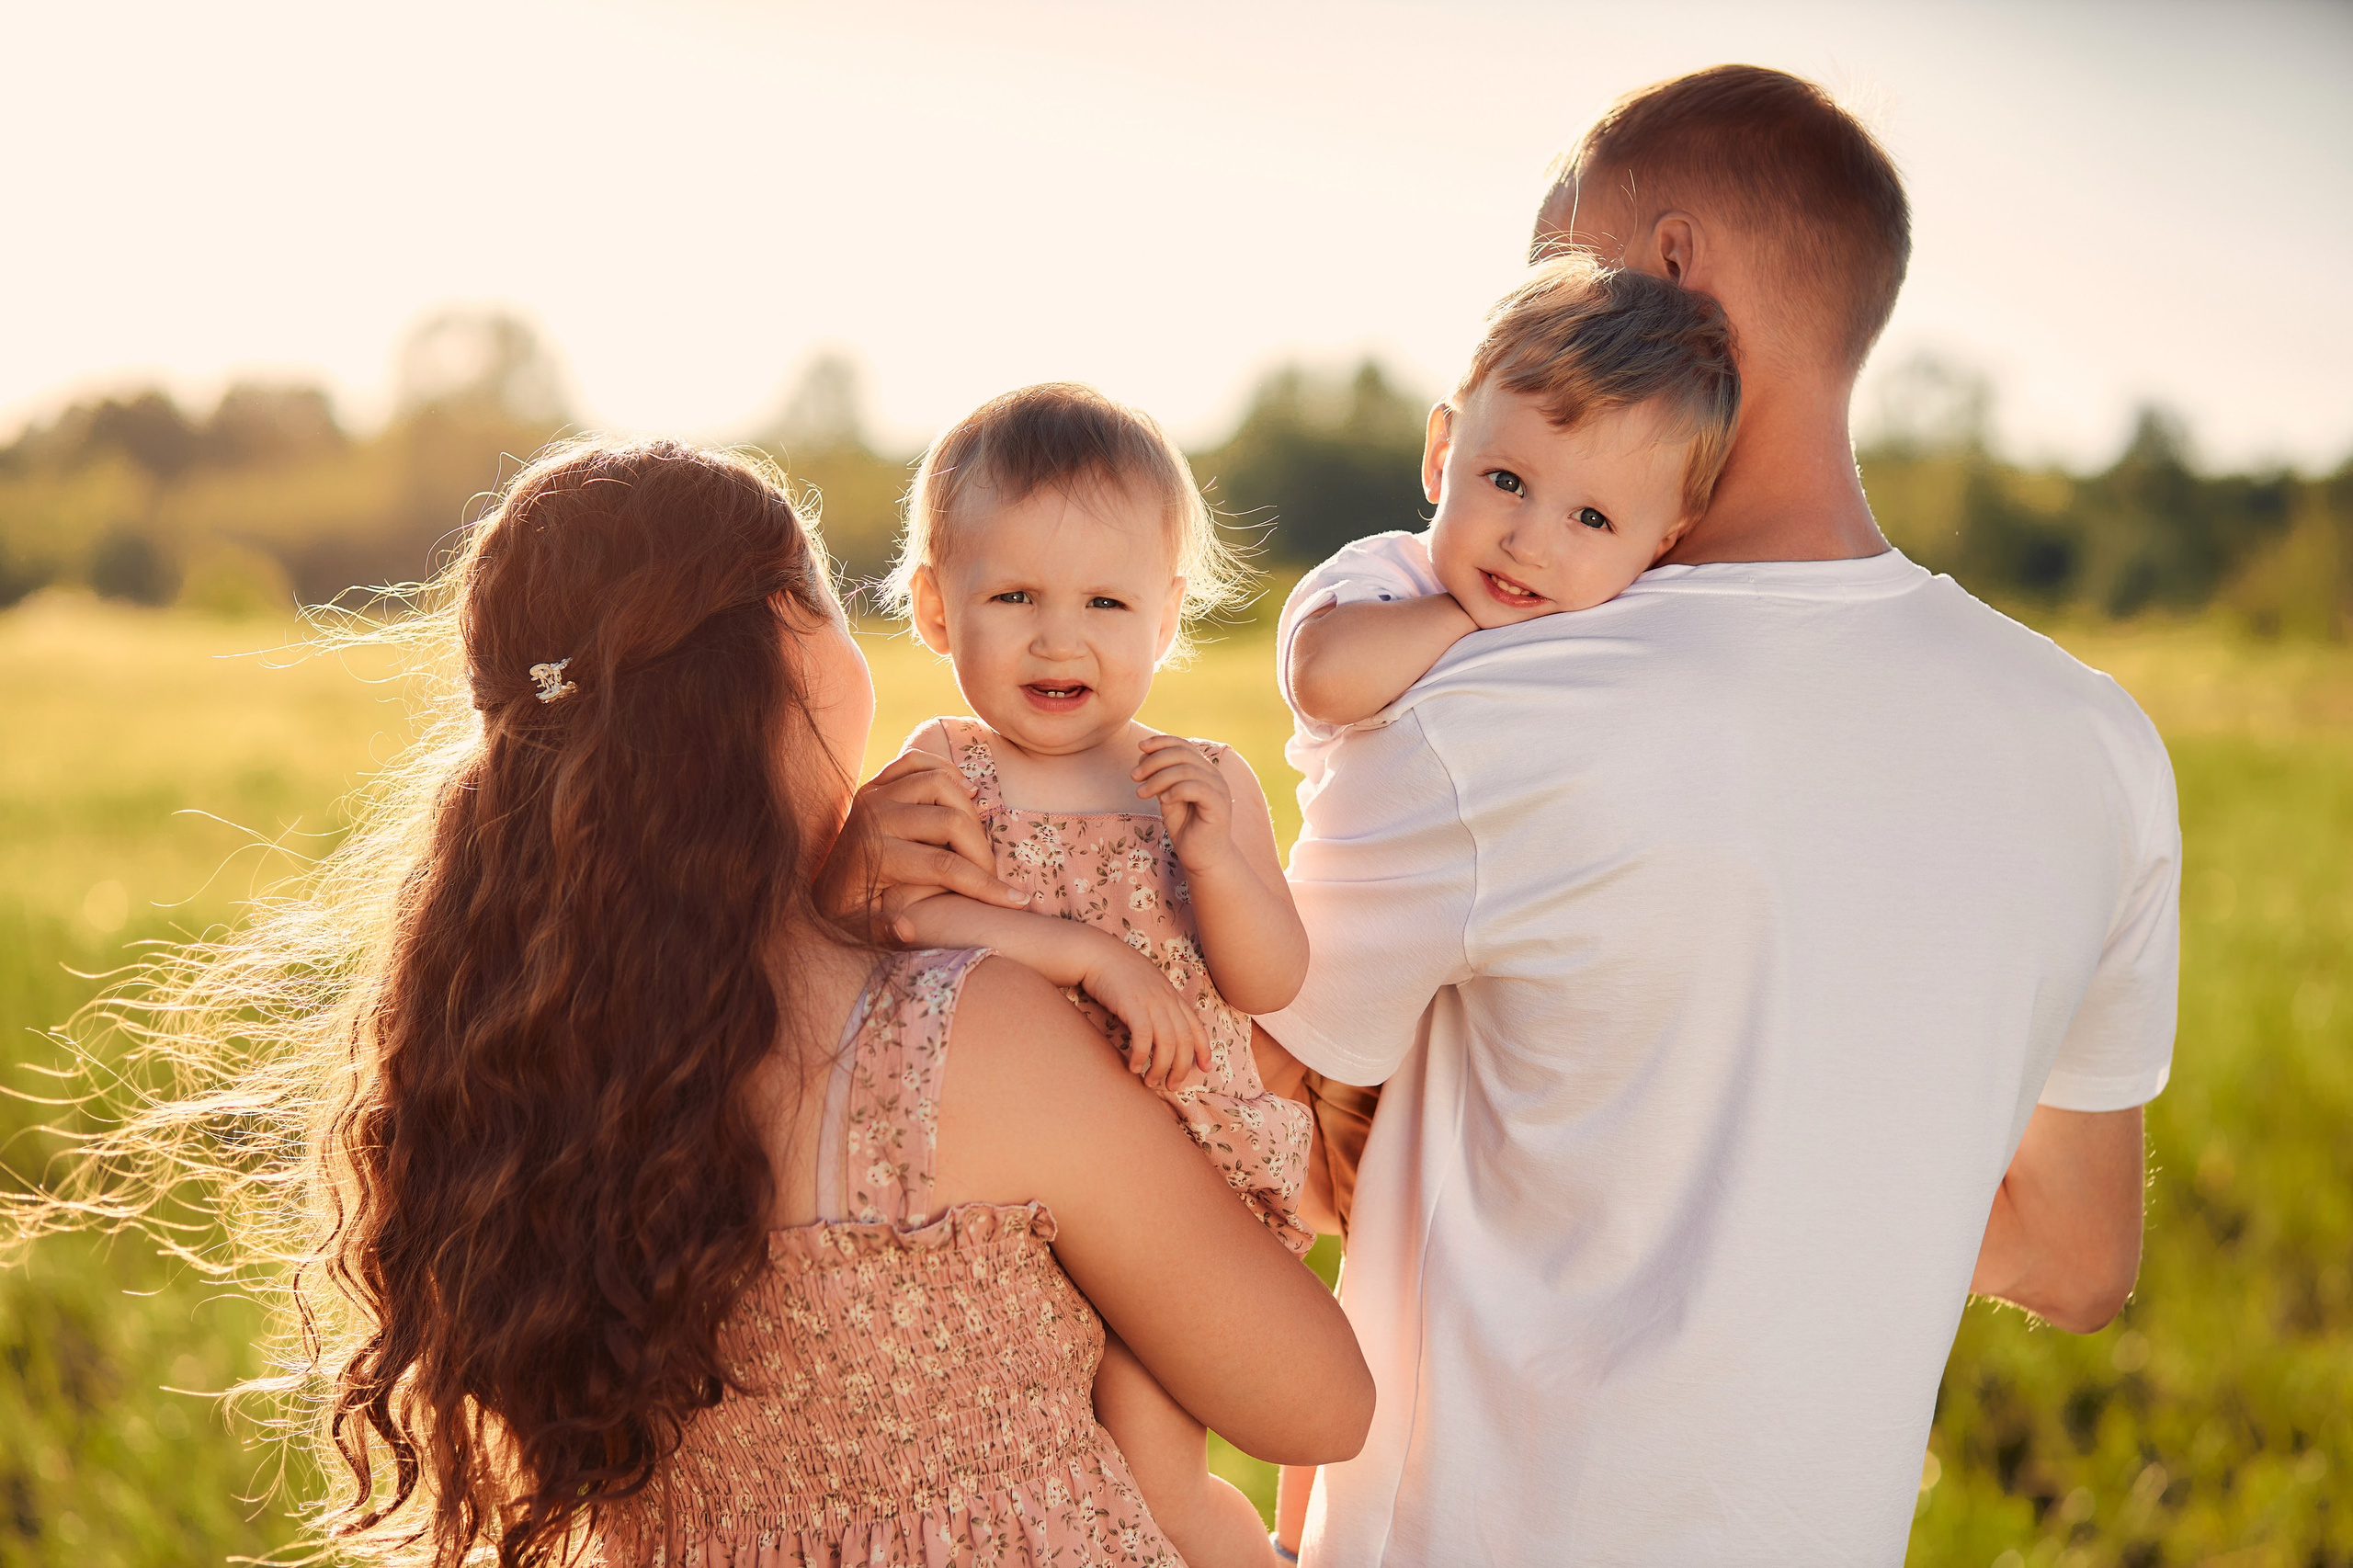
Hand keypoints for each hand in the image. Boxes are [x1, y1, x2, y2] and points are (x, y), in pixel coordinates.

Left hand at [816, 747, 1028, 941]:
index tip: (1019, 901)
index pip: (944, 866)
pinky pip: (918, 760)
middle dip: (982, 850)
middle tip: (993, 875)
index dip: (986, 886)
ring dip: (969, 808)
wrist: (818, 885)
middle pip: (951, 819)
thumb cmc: (847, 914)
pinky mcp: (876, 782)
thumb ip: (883, 932)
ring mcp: (875, 793)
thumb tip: (908, 927)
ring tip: (980, 838)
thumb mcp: (859, 931)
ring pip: (941, 782)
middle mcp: (875, 816)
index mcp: (875, 855)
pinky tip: (964, 791)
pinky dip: (946, 769)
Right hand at [1080, 938, 1211, 1090]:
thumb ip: (1157, 1004)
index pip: (1196, 1026)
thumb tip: (1159, 1030)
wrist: (1097, 953)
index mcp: (1172, 996)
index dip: (1204, 1049)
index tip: (1206, 1068)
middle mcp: (1166, 1000)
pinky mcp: (1132, 1004)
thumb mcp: (1147, 986)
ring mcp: (1150, 1002)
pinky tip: (1133, 1066)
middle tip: (1171, 1086)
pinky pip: (1143, 1036)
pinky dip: (1141, 1055)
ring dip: (1160, 1067)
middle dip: (1181, 1068)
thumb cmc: (1118, 972)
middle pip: (1184, 1040)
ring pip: (1167, 1042)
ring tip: (1150, 1082)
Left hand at [1131, 736, 1236, 874]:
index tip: (1140, 748)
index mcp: (1203, 770)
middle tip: (1134, 776)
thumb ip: (1161, 779)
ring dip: (1158, 779)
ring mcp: (1219, 789)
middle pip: (1182, 754)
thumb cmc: (1186, 829)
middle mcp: (1214, 776)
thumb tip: (1144, 757)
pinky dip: (1175, 790)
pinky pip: (1196, 788)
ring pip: (1186, 770)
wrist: (1203, 858)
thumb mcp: (1168, 799)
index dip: (1161, 742)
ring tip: (1141, 793)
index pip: (1183, 745)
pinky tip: (1162, 800)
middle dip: (1153, 761)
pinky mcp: (1219, 805)